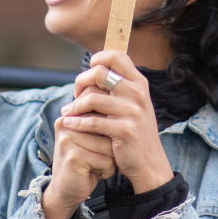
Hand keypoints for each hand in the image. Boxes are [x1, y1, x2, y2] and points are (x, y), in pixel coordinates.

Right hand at [41, 124, 114, 218]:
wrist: (65, 191)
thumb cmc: (84, 164)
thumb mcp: (92, 140)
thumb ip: (100, 126)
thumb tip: (121, 115)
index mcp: (70, 117)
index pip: (102, 116)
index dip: (108, 134)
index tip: (97, 147)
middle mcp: (66, 124)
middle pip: (107, 130)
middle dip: (109, 148)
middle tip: (96, 159)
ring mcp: (68, 140)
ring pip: (109, 146)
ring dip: (109, 160)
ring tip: (94, 166)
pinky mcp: (74, 157)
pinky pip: (105, 161)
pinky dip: (106, 170)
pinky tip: (93, 174)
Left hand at [62, 51, 174, 192]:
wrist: (149, 162)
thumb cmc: (135, 131)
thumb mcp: (134, 104)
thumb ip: (119, 87)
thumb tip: (93, 70)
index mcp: (139, 83)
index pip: (115, 56)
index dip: (97, 60)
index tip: (88, 73)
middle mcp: (137, 93)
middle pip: (99, 73)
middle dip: (80, 82)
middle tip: (75, 95)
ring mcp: (132, 111)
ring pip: (92, 98)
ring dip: (75, 106)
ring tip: (68, 112)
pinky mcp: (124, 130)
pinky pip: (92, 122)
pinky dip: (76, 122)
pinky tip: (69, 124)